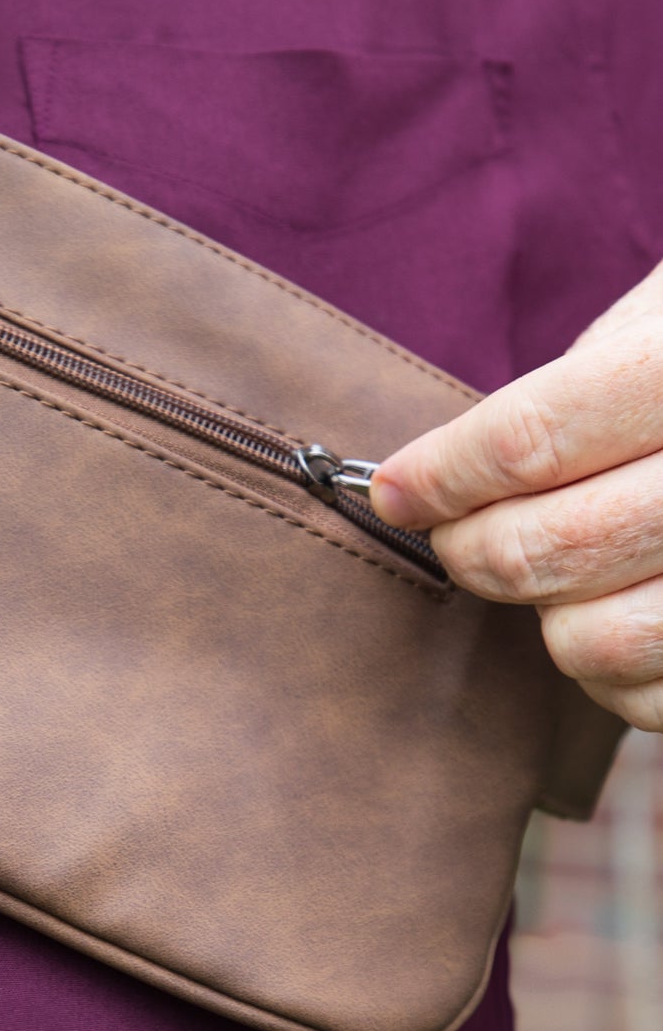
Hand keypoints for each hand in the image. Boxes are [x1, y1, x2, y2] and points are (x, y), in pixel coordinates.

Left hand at [372, 262, 662, 731]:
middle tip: (448, 533)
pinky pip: (650, 701)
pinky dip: (609, 671)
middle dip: (470, 549)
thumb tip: (423, 482)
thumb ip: (560, 399)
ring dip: (542, 612)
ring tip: (547, 567)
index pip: (532, 441)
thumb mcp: (651, 329)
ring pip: (596, 641)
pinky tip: (615, 609)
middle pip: (554, 547)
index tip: (392, 491)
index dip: (441, 475)